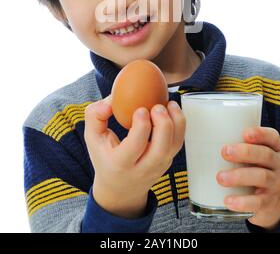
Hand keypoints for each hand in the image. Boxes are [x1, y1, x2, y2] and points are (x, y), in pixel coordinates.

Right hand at [84, 96, 185, 217]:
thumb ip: (95, 115)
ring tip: (169, 104)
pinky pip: (178, 142)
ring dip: (176, 121)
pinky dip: (180, 124)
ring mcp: (158, 167)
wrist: (120, 189)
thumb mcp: (92, 138)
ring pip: (174, 145)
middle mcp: (142, 169)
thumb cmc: (105, 157)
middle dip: (163, 124)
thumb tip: (110, 99)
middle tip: (158, 106)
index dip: (141, 126)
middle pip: (160, 149)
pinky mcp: (168, 161)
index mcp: (120, 164)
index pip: (135, 146)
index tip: (141, 109)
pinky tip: (172, 109)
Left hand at [216, 127, 279, 229]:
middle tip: (224, 151)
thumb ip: (233, 144)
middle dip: (245, 152)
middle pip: (265, 155)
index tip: (244, 133)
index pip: (272, 137)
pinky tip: (228, 201)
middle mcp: (276, 164)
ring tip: (220, 178)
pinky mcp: (268, 202)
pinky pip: (258, 202)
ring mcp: (274, 184)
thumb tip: (195, 135)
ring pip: (261, 177)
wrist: (270, 202)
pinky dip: (242, 202)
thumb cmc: (253, 168)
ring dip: (239, 176)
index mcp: (272, 148)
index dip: (260, 134)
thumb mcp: (251, 156)